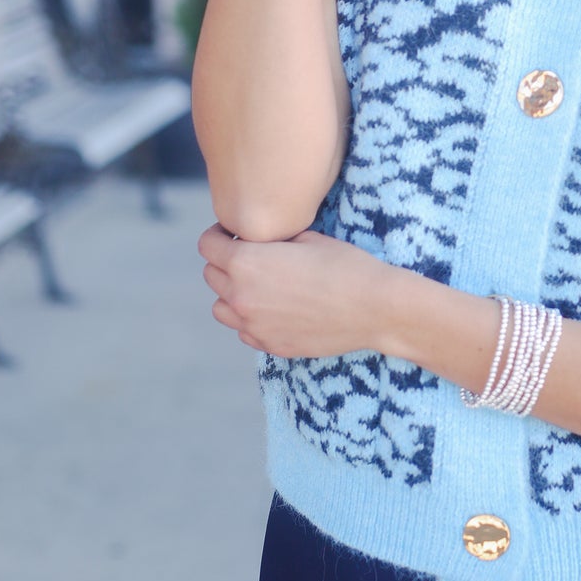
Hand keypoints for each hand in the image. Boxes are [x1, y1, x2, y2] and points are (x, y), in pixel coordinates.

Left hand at [198, 223, 393, 358]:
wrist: (374, 309)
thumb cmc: (346, 267)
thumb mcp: (308, 238)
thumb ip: (273, 240)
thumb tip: (263, 239)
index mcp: (246, 263)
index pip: (207, 246)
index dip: (219, 236)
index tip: (234, 235)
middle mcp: (242, 296)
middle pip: (211, 276)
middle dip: (225, 263)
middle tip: (252, 259)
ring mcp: (254, 325)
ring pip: (221, 308)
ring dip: (232, 295)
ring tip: (260, 288)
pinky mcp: (270, 345)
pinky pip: (244, 332)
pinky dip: (251, 320)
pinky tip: (275, 310)